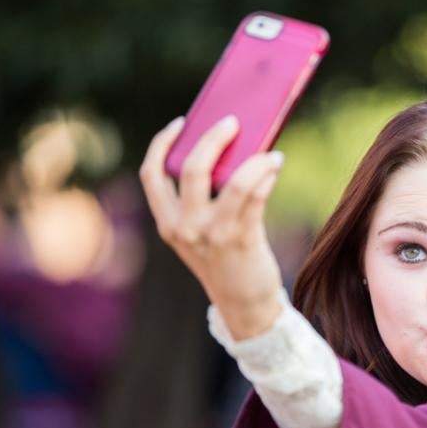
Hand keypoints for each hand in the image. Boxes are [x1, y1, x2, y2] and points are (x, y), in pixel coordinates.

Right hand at [139, 115, 285, 339]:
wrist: (243, 305)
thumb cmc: (225, 261)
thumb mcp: (200, 233)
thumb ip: (203, 200)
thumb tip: (230, 150)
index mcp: (167, 223)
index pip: (151, 174)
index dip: (162, 143)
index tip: (181, 123)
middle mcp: (184, 228)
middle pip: (191, 168)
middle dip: (213, 138)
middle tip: (233, 122)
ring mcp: (213, 234)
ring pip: (233, 181)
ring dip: (255, 158)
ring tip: (269, 151)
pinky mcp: (242, 239)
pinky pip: (256, 195)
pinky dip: (266, 174)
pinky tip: (275, 165)